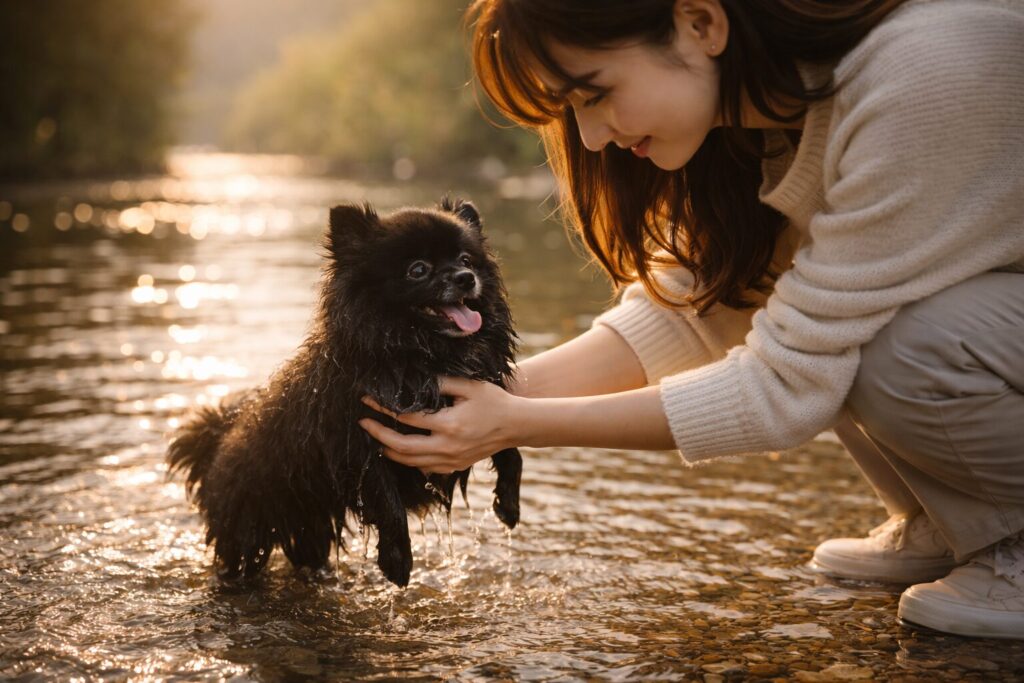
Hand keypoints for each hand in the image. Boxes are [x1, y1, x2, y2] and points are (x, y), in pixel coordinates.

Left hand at [358, 376, 519, 473]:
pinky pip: (425, 468)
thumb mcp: (469, 386)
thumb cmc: (493, 401)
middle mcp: (448, 447)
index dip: (384, 409)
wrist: (516, 426)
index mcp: (450, 424)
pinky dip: (409, 461)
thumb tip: (413, 380)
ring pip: (411, 462)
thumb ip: (441, 382)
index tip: (368, 400)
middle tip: (363, 423)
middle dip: (379, 435)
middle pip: (402, 447)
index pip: (407, 418)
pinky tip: (400, 451)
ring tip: (376, 439)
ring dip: (390, 451)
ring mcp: (451, 461)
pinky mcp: (455, 467)